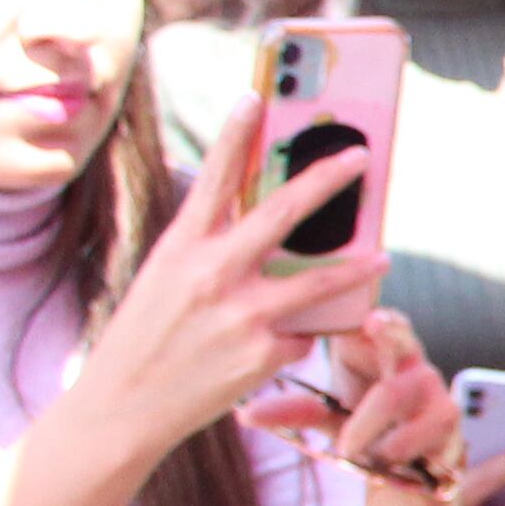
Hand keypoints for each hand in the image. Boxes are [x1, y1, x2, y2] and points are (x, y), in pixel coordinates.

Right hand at [71, 122, 386, 477]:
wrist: (122, 408)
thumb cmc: (145, 340)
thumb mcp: (163, 282)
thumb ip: (210, 253)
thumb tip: (266, 230)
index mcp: (180, 249)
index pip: (212, 179)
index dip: (235, 135)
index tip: (256, 98)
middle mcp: (212, 274)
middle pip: (282, 214)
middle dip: (327, 179)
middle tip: (360, 156)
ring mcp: (241, 315)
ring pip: (319, 282)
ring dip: (357, 267)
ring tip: (382, 257)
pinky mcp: (263, 354)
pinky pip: (301, 335)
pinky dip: (296, 338)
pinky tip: (273, 349)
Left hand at [249, 308, 457, 491]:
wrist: (402, 460)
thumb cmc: (360, 418)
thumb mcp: (324, 413)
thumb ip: (292, 412)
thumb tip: (244, 415)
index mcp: (382, 348)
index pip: (389, 324)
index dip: (385, 323)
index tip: (371, 321)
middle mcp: (415, 366)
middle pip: (406, 361)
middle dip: (375, 405)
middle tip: (346, 439)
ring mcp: (438, 397)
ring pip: (421, 407)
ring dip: (387, 434)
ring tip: (358, 453)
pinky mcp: (453, 430)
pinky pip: (442, 440)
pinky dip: (411, 452)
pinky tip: (390, 463)